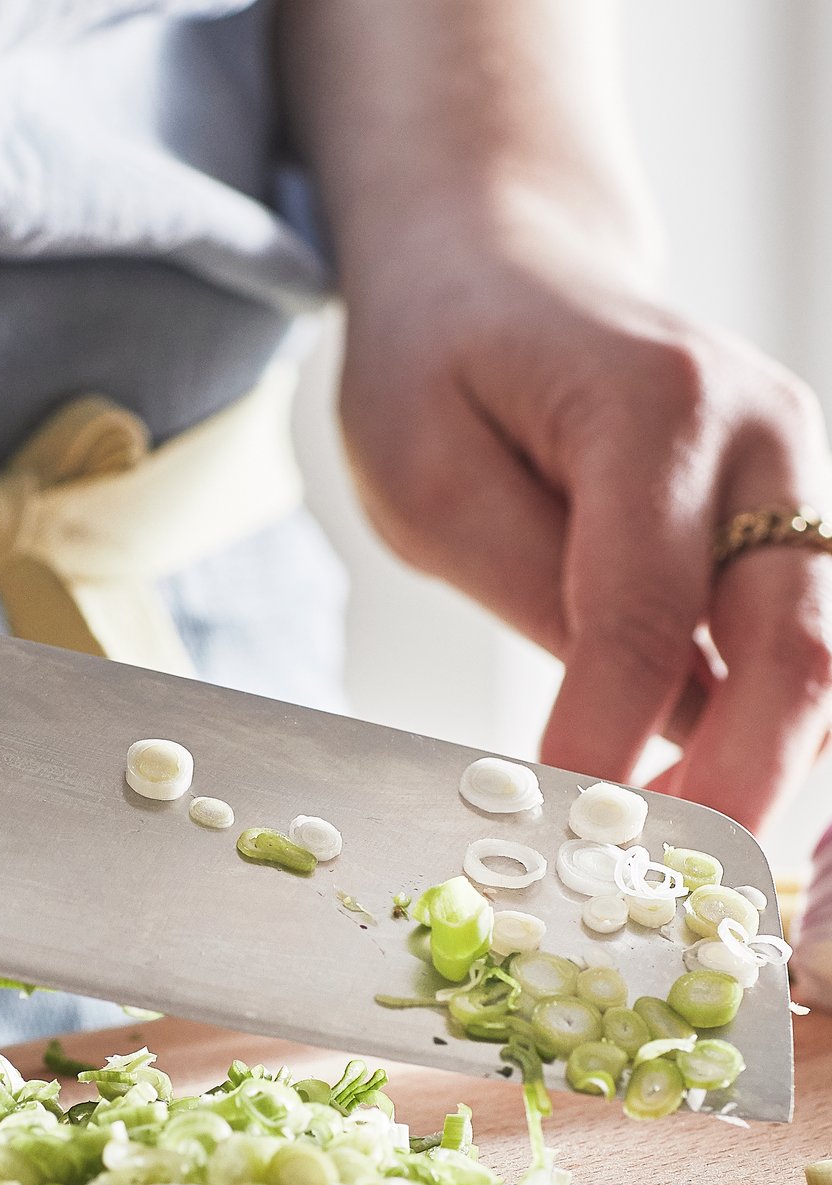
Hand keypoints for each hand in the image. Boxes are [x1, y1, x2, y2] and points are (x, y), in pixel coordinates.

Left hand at [338, 198, 831, 832]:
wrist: (508, 261)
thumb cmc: (443, 362)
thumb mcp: (429, 472)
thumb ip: (528, 590)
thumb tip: (609, 730)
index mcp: (656, 407)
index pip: (642, 614)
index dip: (604, 742)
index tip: (564, 840)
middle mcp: (763, 438)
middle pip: (798, 649)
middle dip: (740, 787)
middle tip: (666, 886)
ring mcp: (798, 478)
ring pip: (826, 661)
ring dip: (767, 771)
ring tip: (673, 858)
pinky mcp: (794, 521)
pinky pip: (807, 646)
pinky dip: (768, 732)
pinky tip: (697, 796)